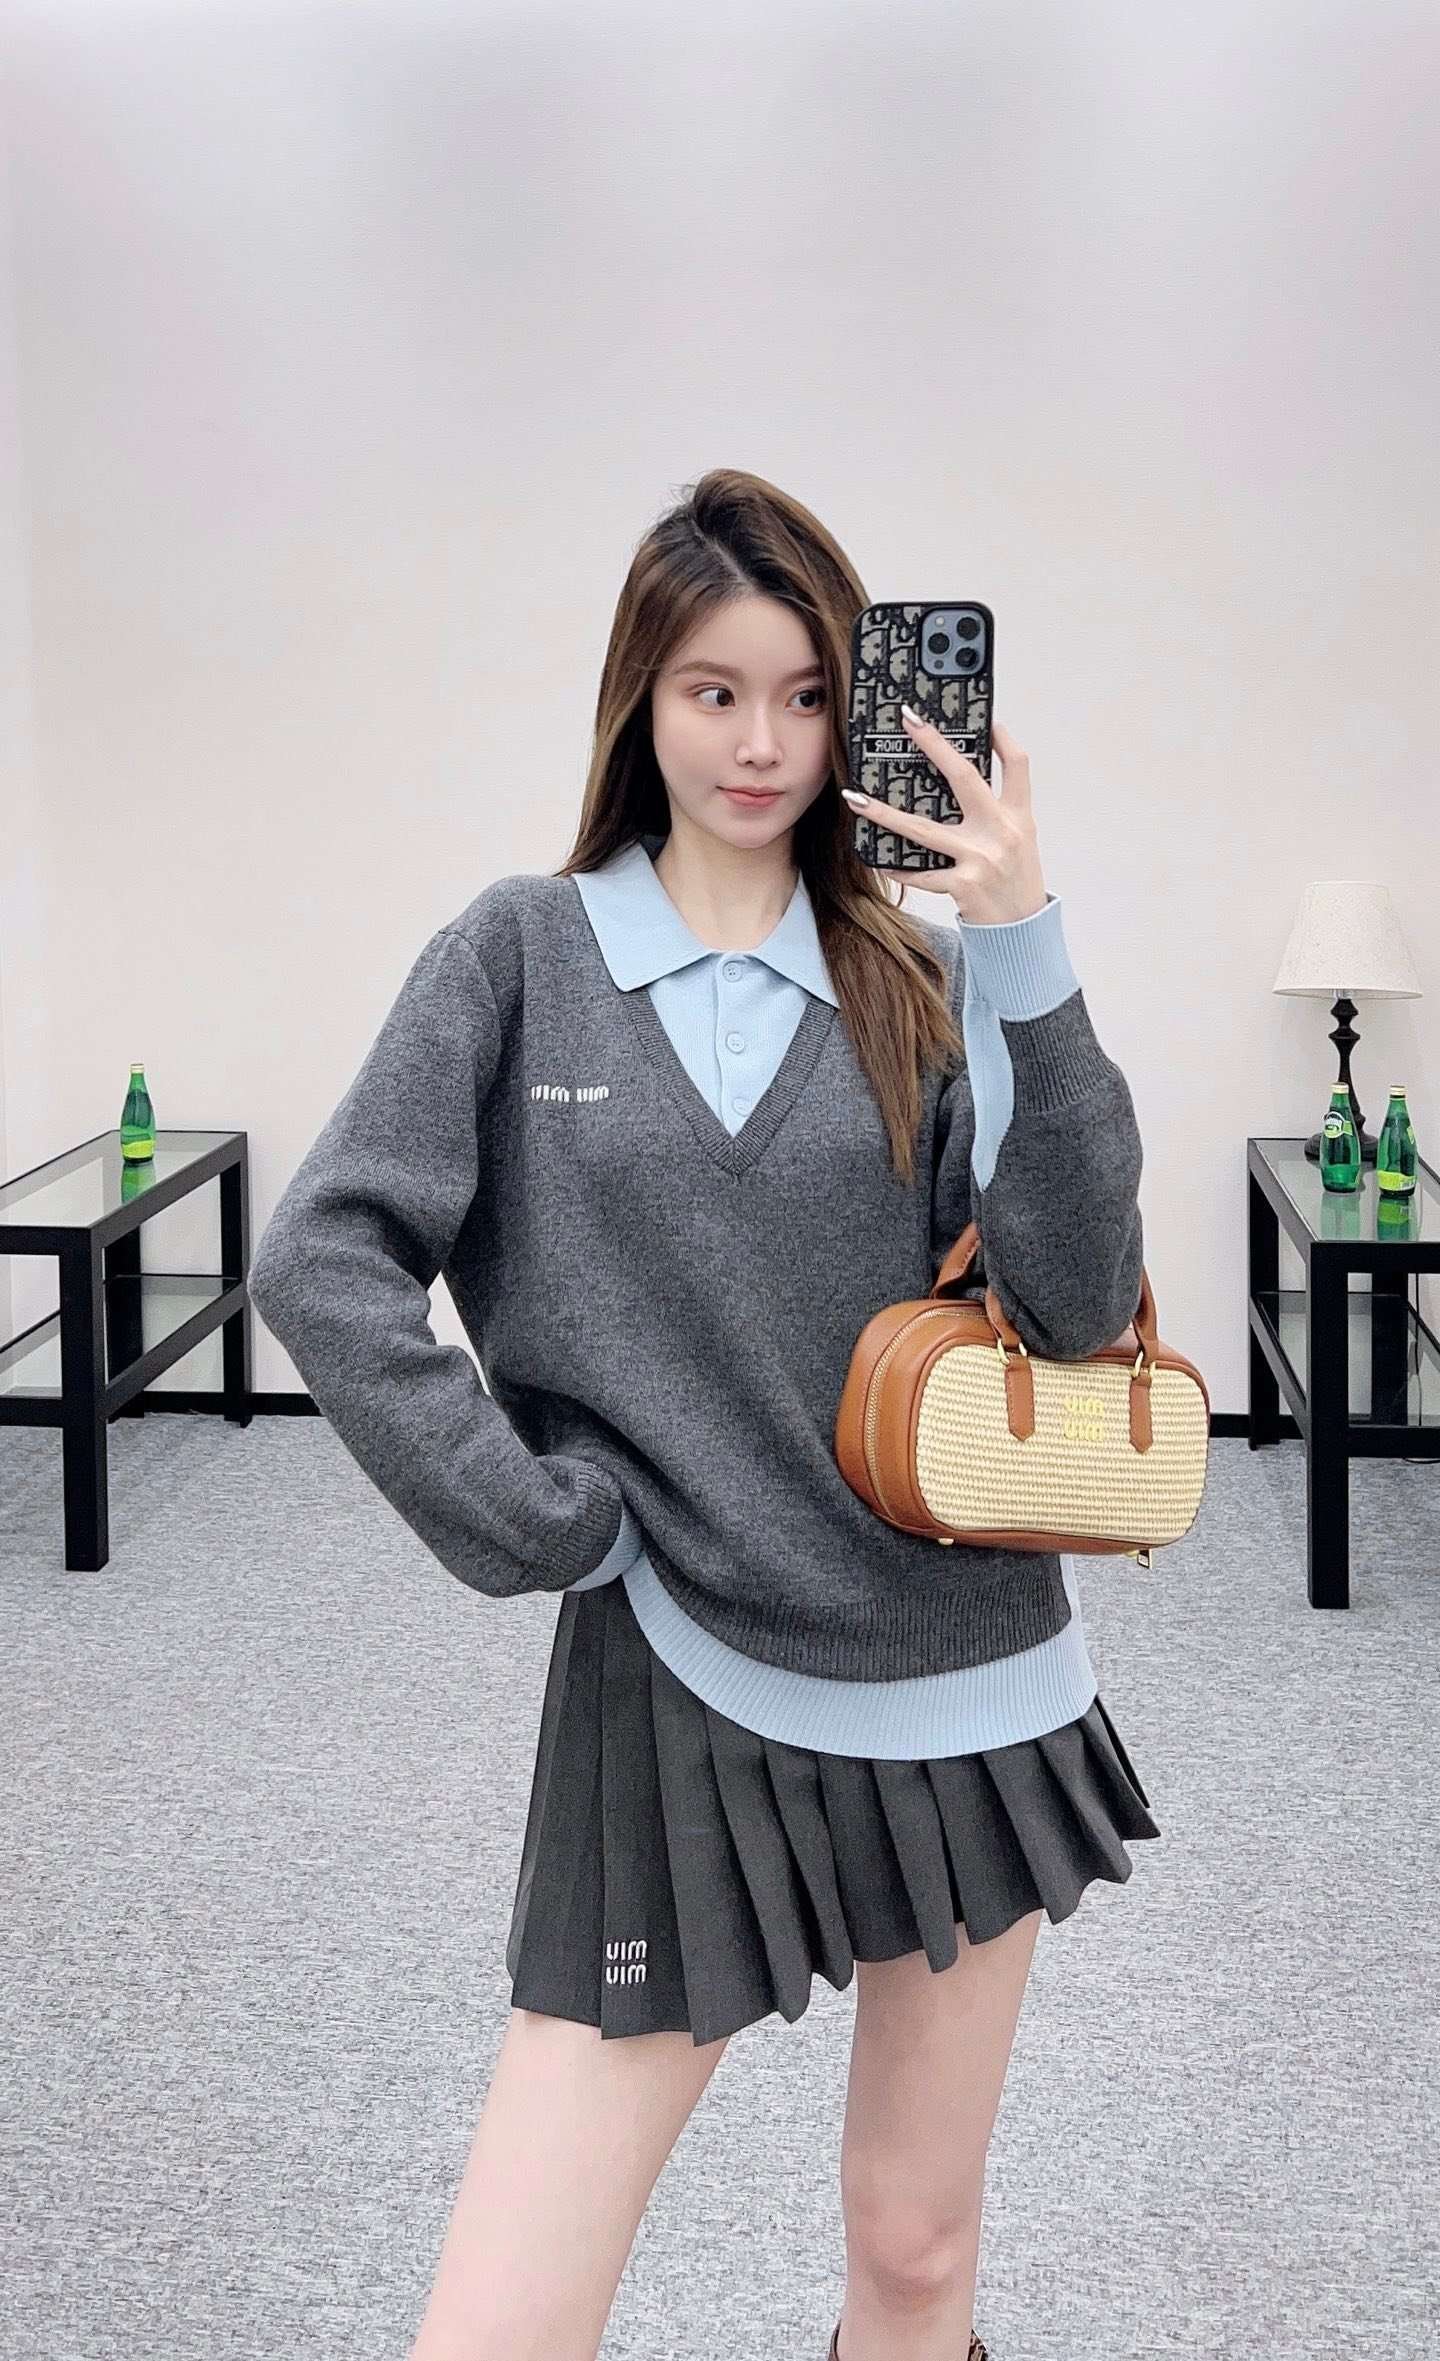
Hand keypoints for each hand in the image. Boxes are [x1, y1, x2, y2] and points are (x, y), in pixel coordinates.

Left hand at [842, 711, 1048, 924]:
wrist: (1023, 930)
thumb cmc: (1016, 881)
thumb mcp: (1020, 841)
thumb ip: (997, 813)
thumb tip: (959, 784)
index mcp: (1019, 817)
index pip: (1017, 764)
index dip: (1002, 738)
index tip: (984, 717)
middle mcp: (1002, 832)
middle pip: (965, 778)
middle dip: (935, 745)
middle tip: (909, 721)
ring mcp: (981, 859)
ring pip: (923, 830)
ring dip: (884, 814)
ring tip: (855, 799)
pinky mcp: (964, 885)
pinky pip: (921, 874)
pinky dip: (898, 868)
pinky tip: (878, 861)